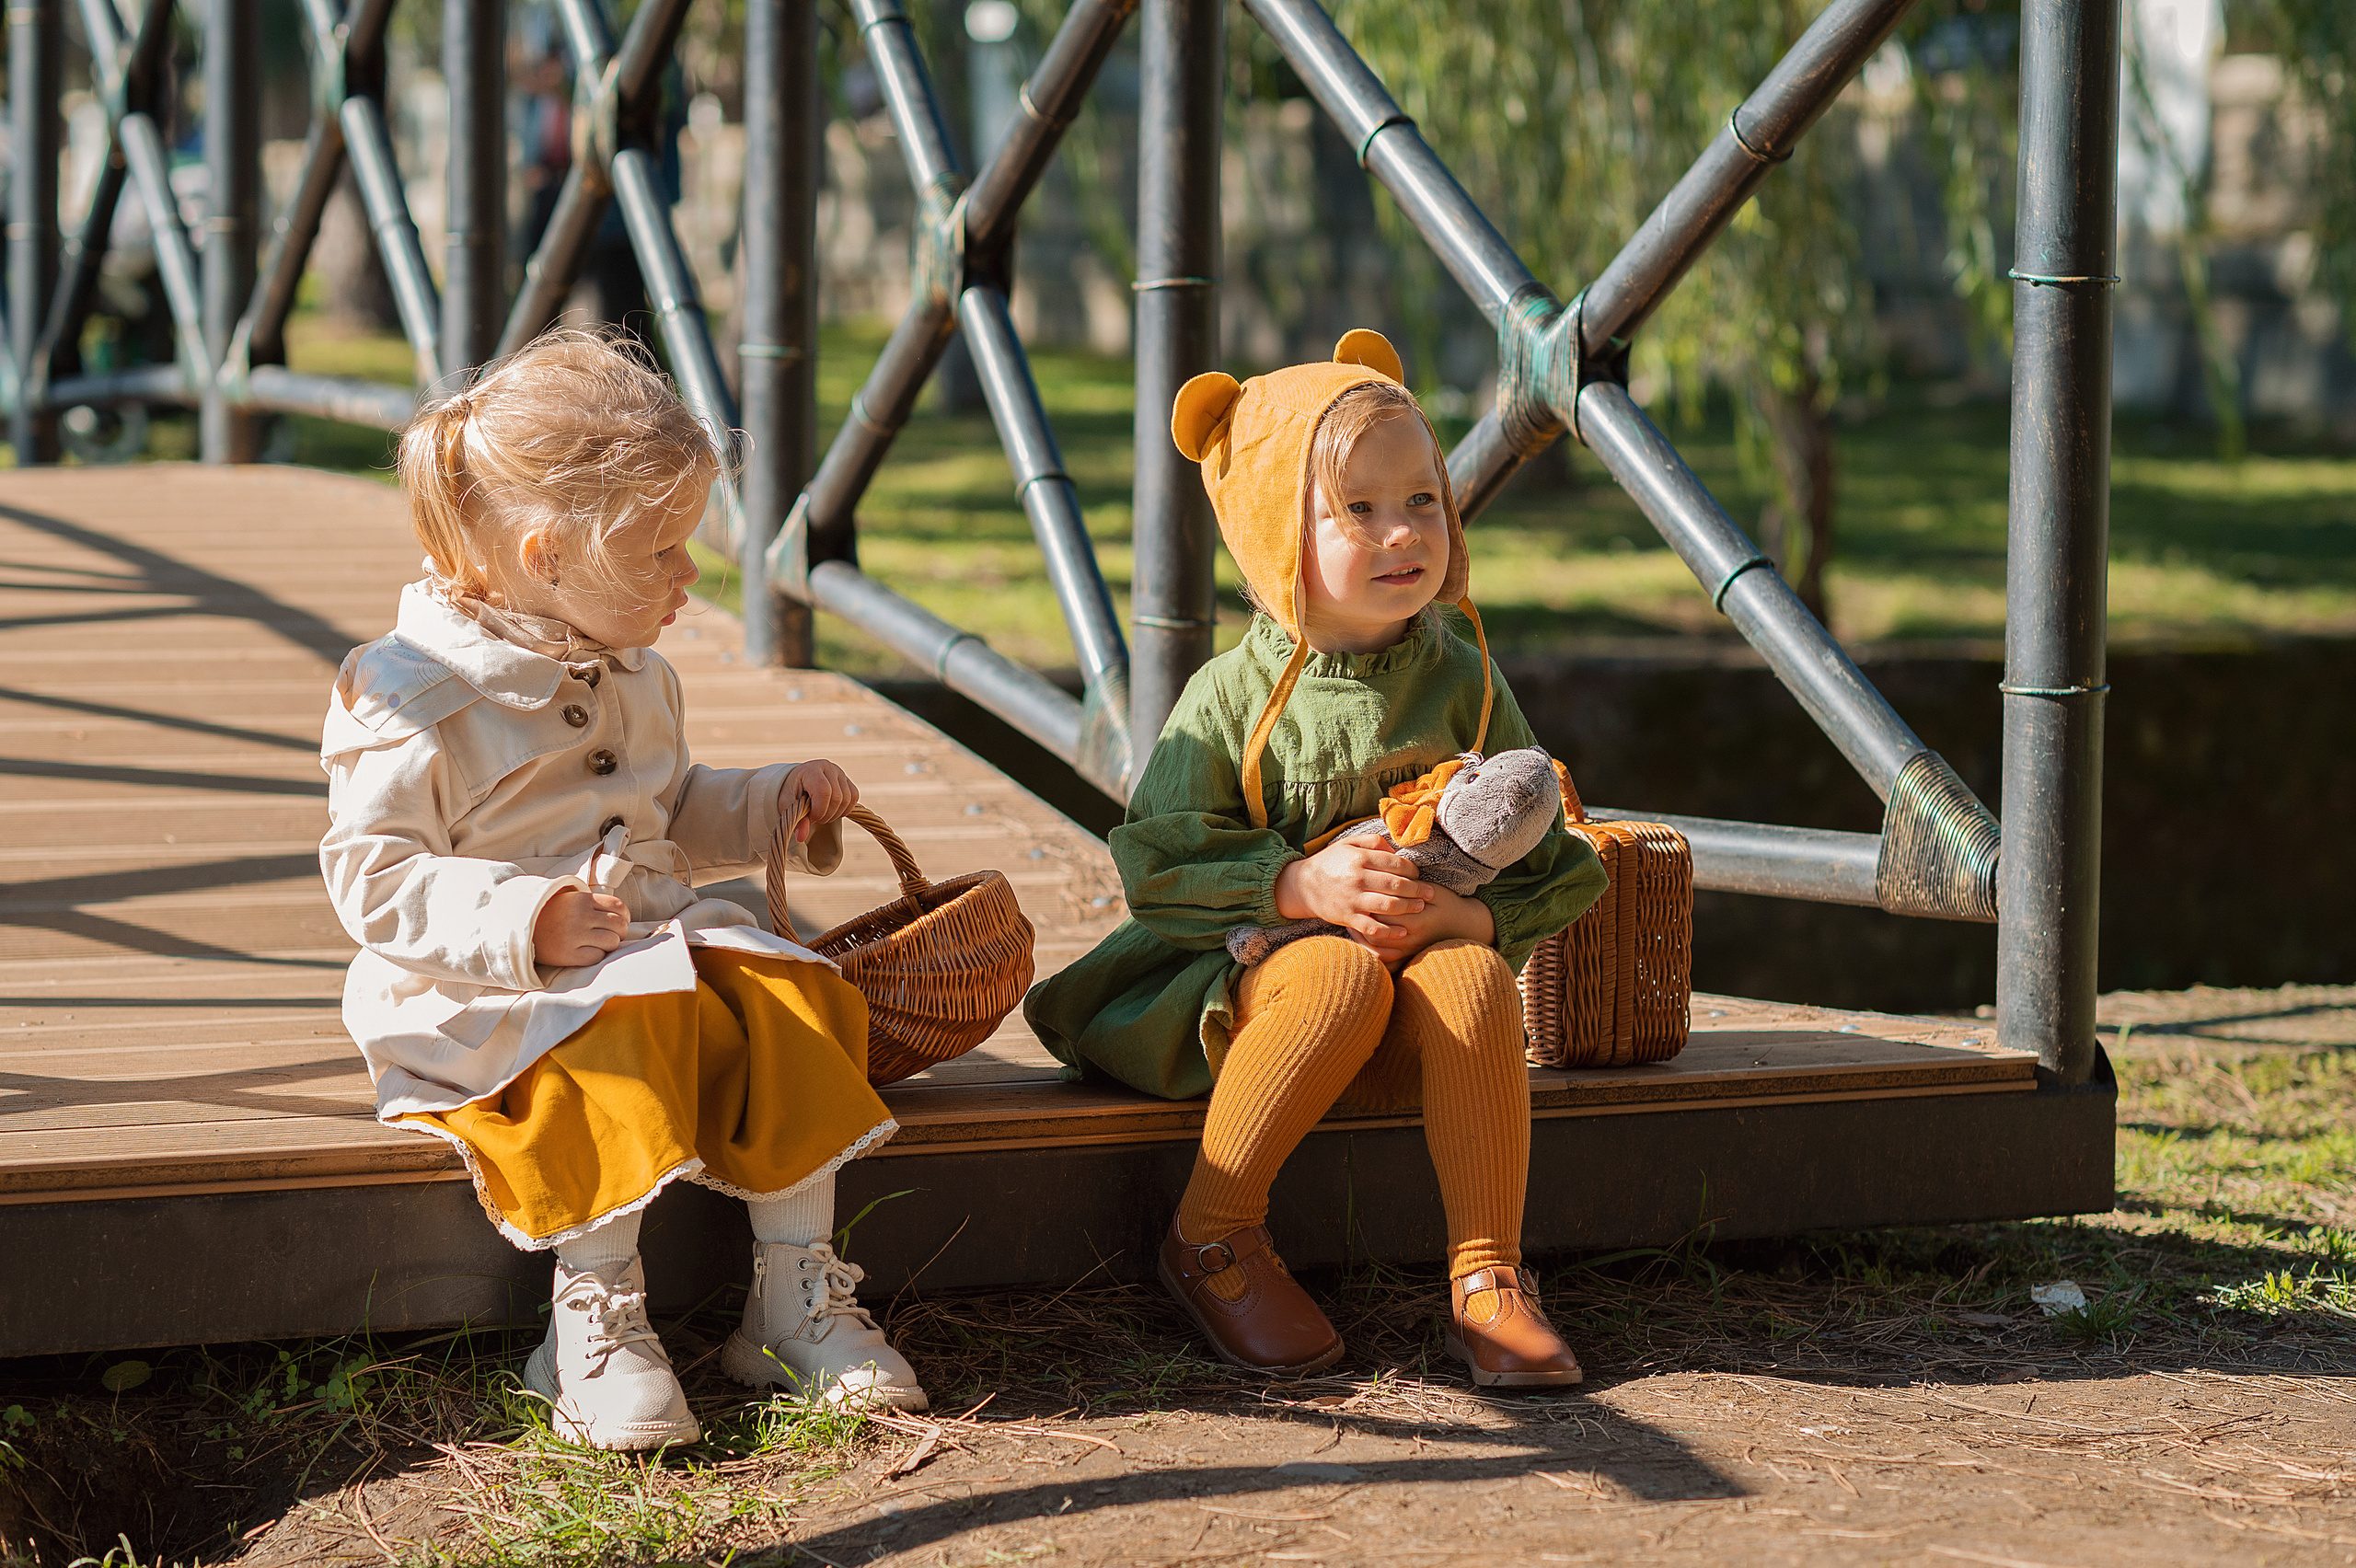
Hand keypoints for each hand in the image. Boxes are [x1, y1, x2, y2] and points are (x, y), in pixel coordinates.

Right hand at [533, 886, 628, 967]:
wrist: (520, 928)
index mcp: (582, 899)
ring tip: (599, 944)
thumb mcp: (571, 899)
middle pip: (619, 926)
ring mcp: (574, 935)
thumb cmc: (552, 914)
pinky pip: (597, 957)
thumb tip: (622, 916)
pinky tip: (587, 952)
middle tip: (610, 935)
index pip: (619, 907)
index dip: (624, 917)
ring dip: (610, 945)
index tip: (618, 922)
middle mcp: (580, 916)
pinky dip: (597, 956)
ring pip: (612, 942)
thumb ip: (594, 903)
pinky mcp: (568, 954)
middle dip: (619, 932)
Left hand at [781, 761, 857, 842]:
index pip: (824, 792)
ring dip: (835, 814)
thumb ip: (795, 818)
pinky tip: (832, 811)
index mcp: (811, 770)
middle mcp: (829, 768)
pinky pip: (854, 798)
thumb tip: (802, 837)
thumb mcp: (787, 804)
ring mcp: (840, 773)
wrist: (798, 782)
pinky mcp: (848, 780)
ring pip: (847, 800)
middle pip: (837, 798)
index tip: (809, 817)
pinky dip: (844, 810)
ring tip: (821, 814)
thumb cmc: (791, 792)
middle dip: (826, 815)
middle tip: (813, 818)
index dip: (819, 810)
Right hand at [1273, 831, 1436, 944]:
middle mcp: (1358, 879)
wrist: (1301, 885)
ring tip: (1421, 907)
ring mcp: (1353, 900)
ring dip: (1409, 908)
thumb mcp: (1348, 843)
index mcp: (1360, 859)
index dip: (1412, 870)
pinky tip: (1403, 932)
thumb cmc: (1330, 863)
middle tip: (1430, 893)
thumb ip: (1373, 842)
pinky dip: (1390, 932)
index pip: (1395, 864)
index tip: (1418, 874)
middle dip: (1417, 890)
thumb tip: (1396, 850)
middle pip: (1396, 885)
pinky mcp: (1348, 918)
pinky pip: (1373, 928)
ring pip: (1389, 906)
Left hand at [1352, 883, 1496, 966]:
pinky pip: (1382, 958)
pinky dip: (1368, 949)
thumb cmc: (1446, 903)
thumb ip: (1411, 885)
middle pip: (1378, 927)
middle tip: (1348, 903)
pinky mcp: (1407, 956)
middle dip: (1361, 915)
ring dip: (1360, 932)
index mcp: (1418, 917)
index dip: (1370, 899)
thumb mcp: (1433, 890)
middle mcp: (1412, 936)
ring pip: (1376, 944)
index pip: (1386, 909)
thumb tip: (1387, 872)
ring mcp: (1409, 949)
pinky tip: (1359, 936)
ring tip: (1350, 919)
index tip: (1358, 888)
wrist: (1463, 926)